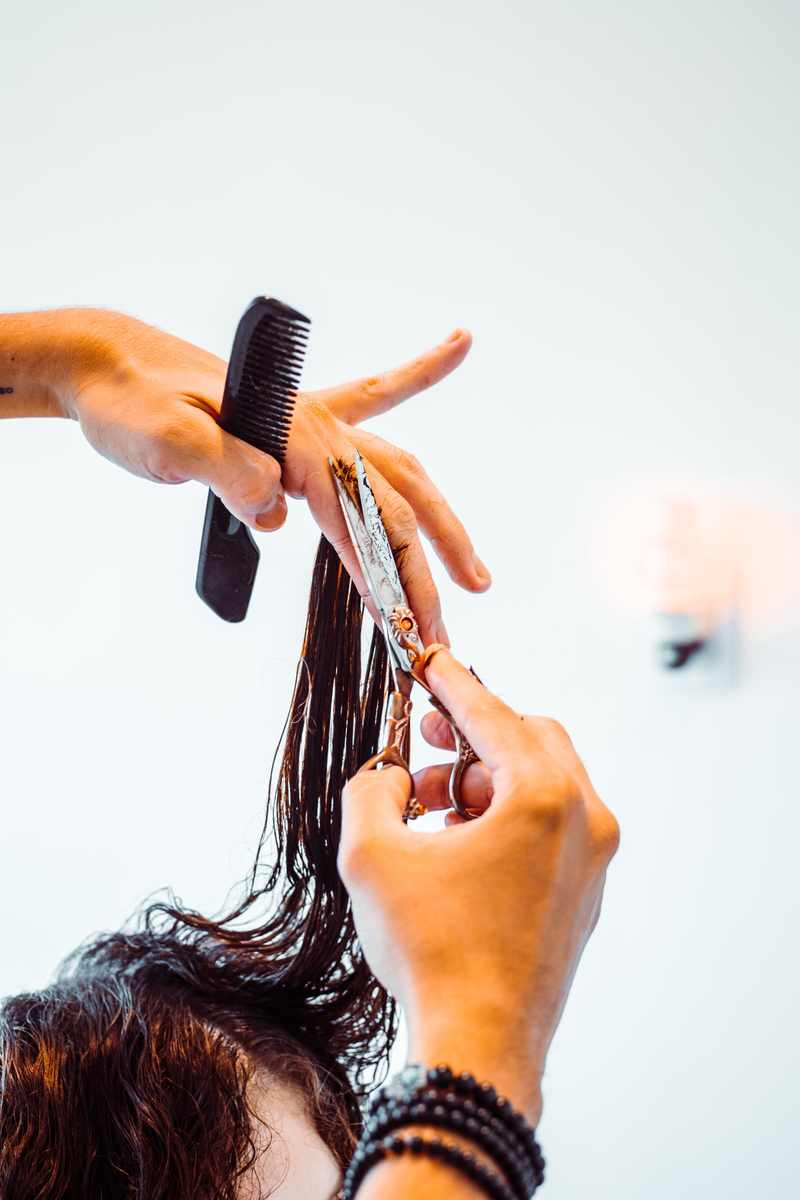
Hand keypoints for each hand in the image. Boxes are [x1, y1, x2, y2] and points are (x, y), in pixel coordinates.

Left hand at [61, 310, 487, 642]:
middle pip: (396, 505)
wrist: (108, 363)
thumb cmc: (132, 401)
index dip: (389, 580)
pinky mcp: (299, 421)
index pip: (360, 518)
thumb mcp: (166, 440)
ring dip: (439, 523)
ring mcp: (314, 421)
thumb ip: (228, 470)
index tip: (410, 633)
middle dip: (427, 573)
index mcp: (294, 438)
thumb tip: (277, 509)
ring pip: (399, 470)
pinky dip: (417, 376)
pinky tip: (455, 349)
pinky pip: (374, 396)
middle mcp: (317, 428)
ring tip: (474, 571)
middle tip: (444, 633)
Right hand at [337, 648, 619, 1119]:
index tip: (429, 658)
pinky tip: (456, 843)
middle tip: (423, 737)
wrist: (480, 1049)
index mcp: (543, 797)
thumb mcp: (372, 856)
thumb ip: (371, 790)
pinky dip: (506, 815)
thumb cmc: (430, 950)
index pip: (492, 713)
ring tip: (427, 807)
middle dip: (472, 731)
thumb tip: (387, 775)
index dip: (452, 682)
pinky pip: (551, 826)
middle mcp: (585, 818)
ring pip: (543, 781)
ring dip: (485, 777)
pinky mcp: (586, 893)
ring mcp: (593, 859)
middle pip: (531, 737)